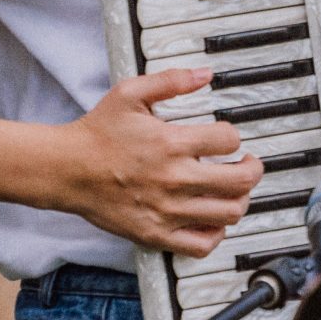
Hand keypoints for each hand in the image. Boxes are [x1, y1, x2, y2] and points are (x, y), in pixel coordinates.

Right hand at [58, 70, 262, 257]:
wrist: (67, 170)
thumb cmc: (98, 132)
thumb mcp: (130, 93)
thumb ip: (170, 81)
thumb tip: (204, 74)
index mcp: (171, 143)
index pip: (228, 140)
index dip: (233, 136)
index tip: (226, 138)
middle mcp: (174, 179)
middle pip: (240, 180)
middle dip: (253, 169)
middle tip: (248, 164)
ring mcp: (167, 210)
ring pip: (228, 213)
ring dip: (240, 199)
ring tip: (233, 190)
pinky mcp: (156, 234)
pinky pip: (201, 245)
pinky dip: (216, 233)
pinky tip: (212, 218)